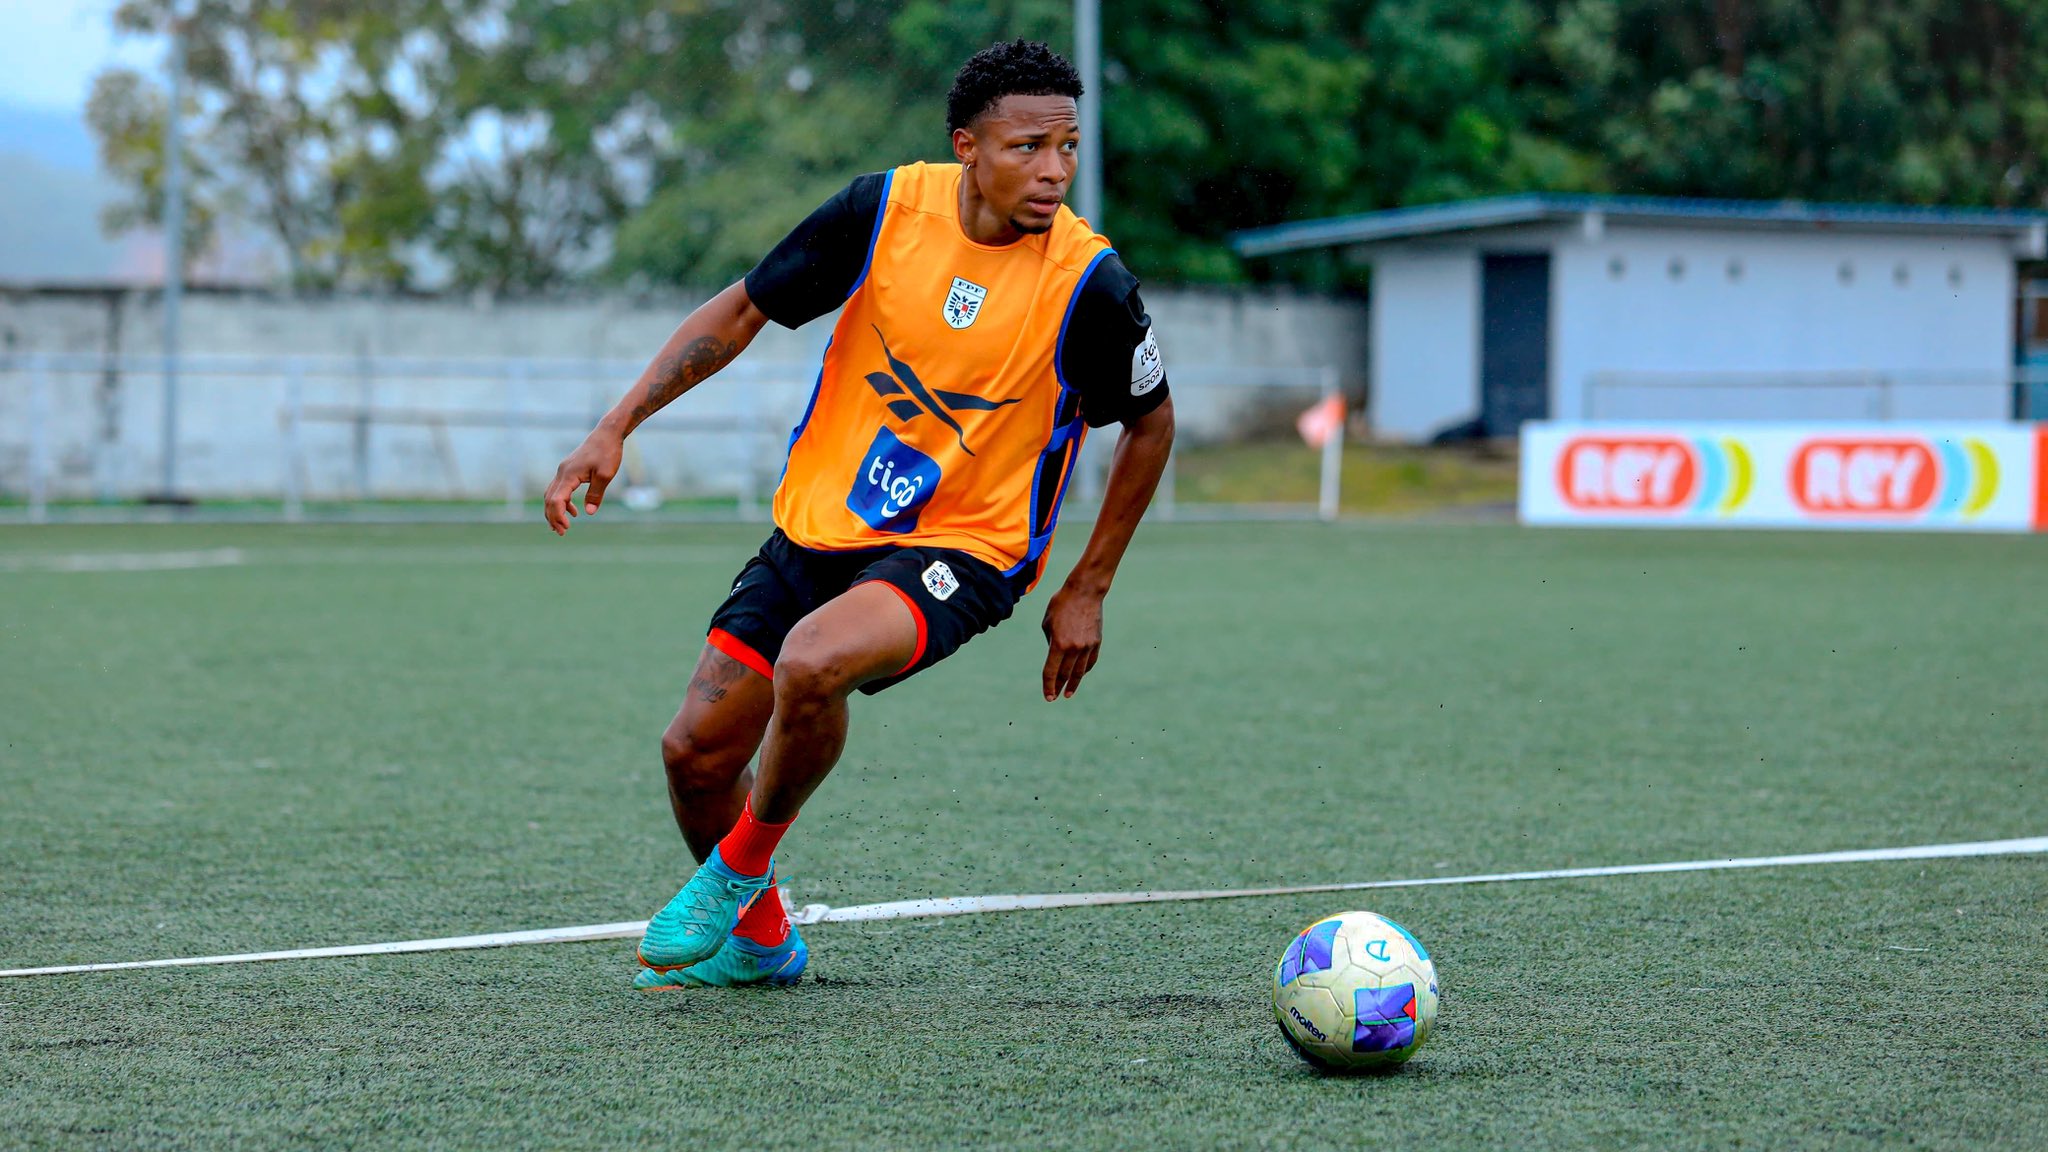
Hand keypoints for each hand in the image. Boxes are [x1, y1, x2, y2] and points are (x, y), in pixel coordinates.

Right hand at [542, 429, 623, 534]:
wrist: (607, 434)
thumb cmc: (608, 453)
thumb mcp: (605, 475)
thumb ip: (596, 494)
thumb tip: (589, 513)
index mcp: (569, 474)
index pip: (556, 500)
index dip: (558, 516)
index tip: (567, 528)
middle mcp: (562, 472)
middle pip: (549, 499)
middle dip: (553, 517)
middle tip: (562, 533)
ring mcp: (564, 470)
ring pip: (552, 494)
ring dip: (555, 511)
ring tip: (563, 527)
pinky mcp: (569, 470)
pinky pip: (560, 489)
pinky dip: (563, 502)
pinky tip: (574, 511)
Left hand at [1040, 584, 1103, 700]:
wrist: (1085, 592)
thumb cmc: (1061, 604)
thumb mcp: (1047, 623)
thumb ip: (1050, 642)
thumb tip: (1054, 655)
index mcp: (1058, 644)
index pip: (1051, 671)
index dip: (1048, 686)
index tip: (1048, 697)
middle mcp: (1074, 648)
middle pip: (1065, 674)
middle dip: (1058, 687)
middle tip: (1054, 696)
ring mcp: (1087, 646)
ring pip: (1079, 672)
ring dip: (1073, 684)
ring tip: (1068, 693)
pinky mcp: (1096, 642)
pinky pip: (1090, 662)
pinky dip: (1084, 671)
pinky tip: (1079, 676)